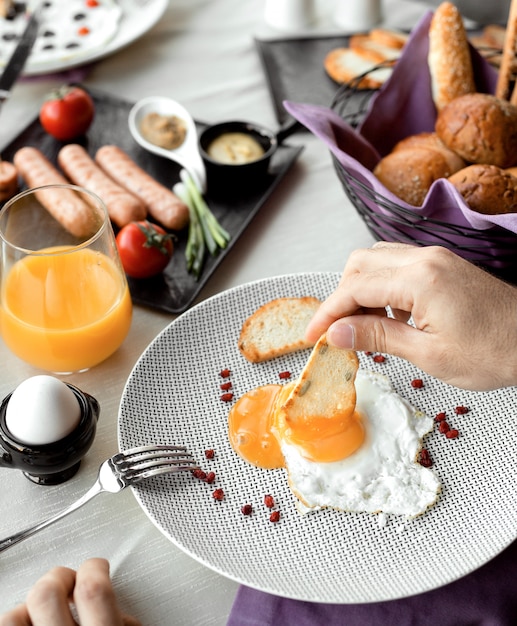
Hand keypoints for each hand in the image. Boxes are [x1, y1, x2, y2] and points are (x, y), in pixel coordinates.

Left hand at [0, 558, 140, 625]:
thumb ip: (123, 624)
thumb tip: (121, 612)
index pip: (93, 589)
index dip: (95, 568)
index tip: (96, 566)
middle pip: (49, 591)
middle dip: (60, 577)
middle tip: (69, 581)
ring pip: (15, 614)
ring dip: (30, 605)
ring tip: (44, 608)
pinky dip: (17, 620)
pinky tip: (30, 624)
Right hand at [305, 242, 516, 390]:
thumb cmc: (496, 351)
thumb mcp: (430, 355)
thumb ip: (377, 337)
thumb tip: (337, 334)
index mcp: (420, 279)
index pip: (354, 288)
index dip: (327, 313)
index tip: (314, 336)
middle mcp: (425, 259)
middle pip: (359, 264)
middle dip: (340, 297)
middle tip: (336, 332)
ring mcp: (435, 259)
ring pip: (375, 261)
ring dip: (359, 291)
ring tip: (362, 328)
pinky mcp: (441, 265)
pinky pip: (396, 266)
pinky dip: (381, 288)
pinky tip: (388, 317)